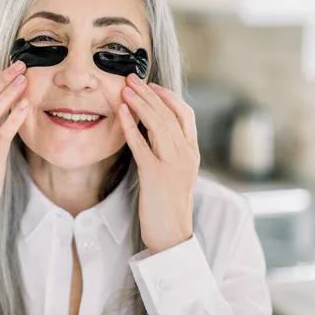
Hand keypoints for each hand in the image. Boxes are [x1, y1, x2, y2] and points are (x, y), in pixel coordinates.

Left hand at [119, 73, 199, 253]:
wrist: (172, 235)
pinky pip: (141, 145)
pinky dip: (130, 127)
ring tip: (125, 89)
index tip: (151, 85)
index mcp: (193, 152)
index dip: (167, 96)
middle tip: (131, 78)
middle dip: (149, 93)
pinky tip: (121, 113)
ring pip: (158, 125)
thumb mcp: (176, 172)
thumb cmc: (170, 203)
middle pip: (169, 114)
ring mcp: (172, 165)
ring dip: (140, 104)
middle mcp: (186, 155)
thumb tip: (153, 127)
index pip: (185, 114)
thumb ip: (170, 149)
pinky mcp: (155, 176)